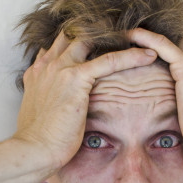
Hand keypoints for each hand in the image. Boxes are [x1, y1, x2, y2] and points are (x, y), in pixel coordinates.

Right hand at [14, 31, 158, 173]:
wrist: (33, 150)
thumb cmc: (38, 140)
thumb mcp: (38, 113)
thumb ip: (48, 99)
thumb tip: (60, 106)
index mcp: (37, 72)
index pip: (59, 45)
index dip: (78, 41)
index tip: (98, 41)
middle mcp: (47, 65)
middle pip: (74, 35)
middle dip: (96, 31)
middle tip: (121, 34)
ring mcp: (60, 69)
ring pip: (92, 41)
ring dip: (116, 38)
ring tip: (140, 38)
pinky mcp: (75, 77)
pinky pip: (109, 60)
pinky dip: (131, 56)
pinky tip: (149, 56)